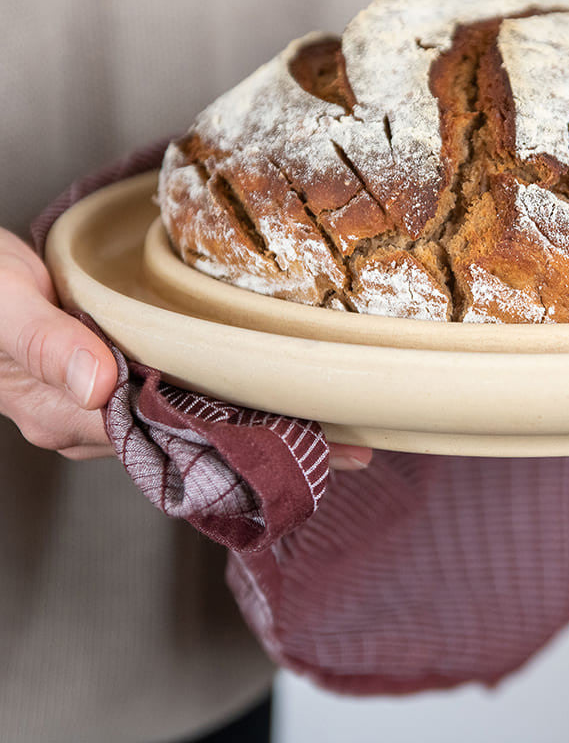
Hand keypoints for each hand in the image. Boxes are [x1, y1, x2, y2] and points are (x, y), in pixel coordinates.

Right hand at [0, 226, 371, 469]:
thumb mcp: (4, 305)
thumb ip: (46, 343)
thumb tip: (98, 385)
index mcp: (66, 414)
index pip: (169, 440)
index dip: (239, 444)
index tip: (304, 446)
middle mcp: (92, 422)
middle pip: (193, 444)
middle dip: (268, 448)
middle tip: (347, 451)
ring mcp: (105, 406)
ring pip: (193, 426)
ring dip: (258, 427)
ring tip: (335, 432)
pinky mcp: (116, 383)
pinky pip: (180, 401)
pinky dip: (230, 401)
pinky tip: (274, 398)